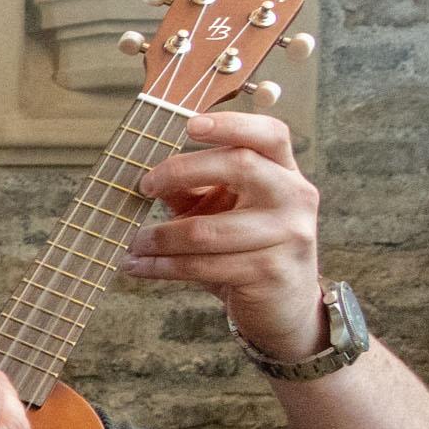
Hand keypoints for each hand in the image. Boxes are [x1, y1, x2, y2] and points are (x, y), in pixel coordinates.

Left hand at [123, 109, 325, 361]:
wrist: (283, 306)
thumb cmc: (245, 249)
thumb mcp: (224, 210)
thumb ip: (195, 188)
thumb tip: (146, 173)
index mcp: (285, 173)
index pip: (269, 134)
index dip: (231, 123)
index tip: (189, 124)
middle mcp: (294, 197)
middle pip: (240, 165)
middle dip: (182, 170)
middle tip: (144, 185)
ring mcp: (287, 235)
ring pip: (208, 229)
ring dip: (159, 235)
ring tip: (133, 241)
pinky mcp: (269, 272)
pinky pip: (201, 266)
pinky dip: (160, 266)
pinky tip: (137, 266)